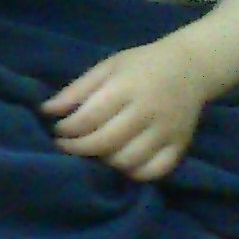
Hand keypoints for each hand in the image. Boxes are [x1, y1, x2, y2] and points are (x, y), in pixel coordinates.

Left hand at [43, 41, 207, 181]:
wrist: (191, 68)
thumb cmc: (141, 65)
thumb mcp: (107, 67)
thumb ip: (77, 90)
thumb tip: (47, 110)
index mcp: (127, 88)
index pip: (89, 117)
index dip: (66, 129)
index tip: (57, 131)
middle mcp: (148, 111)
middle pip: (106, 142)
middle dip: (78, 149)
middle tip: (66, 146)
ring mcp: (167, 132)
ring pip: (128, 161)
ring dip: (103, 162)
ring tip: (93, 151)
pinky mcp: (181, 146)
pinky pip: (155, 171)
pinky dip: (133, 173)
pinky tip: (120, 162)